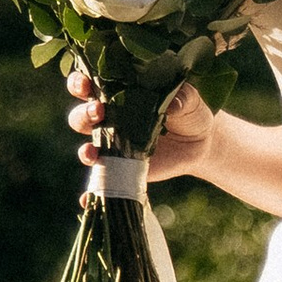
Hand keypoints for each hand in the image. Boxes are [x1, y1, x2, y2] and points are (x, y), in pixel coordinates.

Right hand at [62, 58, 215, 182]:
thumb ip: (182, 97)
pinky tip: (88, 198)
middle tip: (99, 111)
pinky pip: (100, 181)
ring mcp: (113, 146)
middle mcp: (109, 119)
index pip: (89, 84)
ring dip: (85, 150)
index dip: (80, 82)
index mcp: (118, 93)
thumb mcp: (190, 100)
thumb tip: (171, 104)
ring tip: (93, 152)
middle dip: (83, 115)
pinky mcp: (121, 169)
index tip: (85, 84)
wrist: (201, 144)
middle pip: (81, 117)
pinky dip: (90, 192)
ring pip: (87, 147)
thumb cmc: (190, 112)